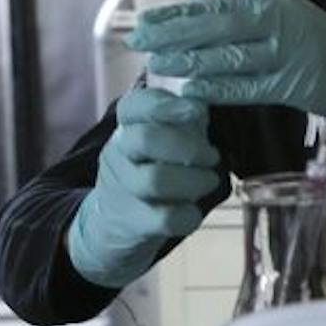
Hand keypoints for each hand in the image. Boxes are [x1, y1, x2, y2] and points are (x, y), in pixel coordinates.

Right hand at [68, 87, 221, 287]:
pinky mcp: (131, 222)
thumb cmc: (154, 168)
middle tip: (212, 157)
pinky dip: (189, 214)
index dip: (164, 105)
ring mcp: (120, 188)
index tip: (196, 109)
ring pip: (156, 180)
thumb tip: (205, 103)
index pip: (133, 106)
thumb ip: (185, 120)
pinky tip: (192, 211)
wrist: (113, 221)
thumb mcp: (165, 138)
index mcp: (127, 127)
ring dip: (194, 181)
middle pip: (146, 139)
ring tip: (207, 181)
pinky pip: (165, 218)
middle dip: (189, 147)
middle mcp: (117, 153)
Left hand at [133, 0, 325, 126]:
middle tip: (138, 40)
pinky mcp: (292, 85)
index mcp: (273, 4)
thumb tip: (190, 19)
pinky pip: (247, 87)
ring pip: (229, 57)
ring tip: (158, 64)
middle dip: (174, 35)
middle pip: (218, 27)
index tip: (145, 20)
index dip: (178, 14)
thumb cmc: (313, 41)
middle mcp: (280, 24)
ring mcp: (287, 55)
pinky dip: (218, 88)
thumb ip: (244, 17)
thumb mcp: (283, 16)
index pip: (216, 7)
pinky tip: (193, 89)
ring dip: (190, 61)